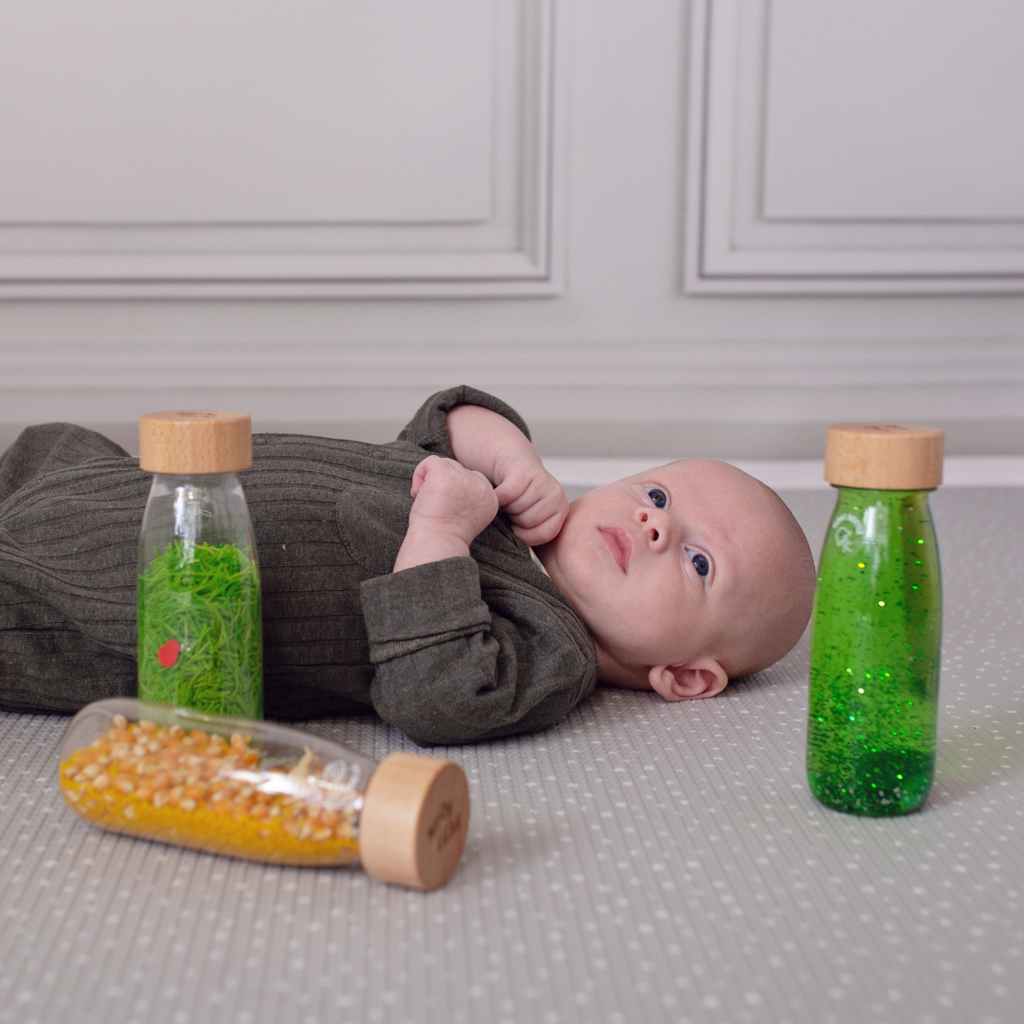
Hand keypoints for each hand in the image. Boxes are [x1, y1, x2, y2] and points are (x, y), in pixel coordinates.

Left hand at [393, 456, 498, 571]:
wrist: (437, 543)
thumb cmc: (446, 535)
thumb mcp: (467, 515)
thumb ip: (466, 496)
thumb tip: (449, 480)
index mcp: (491, 498)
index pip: (472, 479)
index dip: (454, 490)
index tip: (446, 510)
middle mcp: (482, 486)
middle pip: (458, 469)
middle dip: (443, 484)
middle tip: (435, 506)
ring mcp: (464, 478)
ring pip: (444, 464)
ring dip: (431, 480)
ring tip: (426, 500)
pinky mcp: (445, 473)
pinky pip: (429, 462)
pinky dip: (419, 474)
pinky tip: (417, 493)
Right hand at [492, 449, 567, 545]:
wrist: (513, 462)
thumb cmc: (521, 496)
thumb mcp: (534, 516)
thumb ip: (534, 533)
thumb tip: (524, 562)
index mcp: (561, 509)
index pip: (545, 535)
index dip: (526, 536)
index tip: (518, 528)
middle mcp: (556, 495)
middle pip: (528, 522)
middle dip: (514, 518)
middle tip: (512, 508)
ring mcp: (542, 482)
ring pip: (516, 509)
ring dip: (505, 507)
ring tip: (508, 500)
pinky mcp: (524, 472)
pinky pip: (506, 495)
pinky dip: (496, 497)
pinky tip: (497, 494)